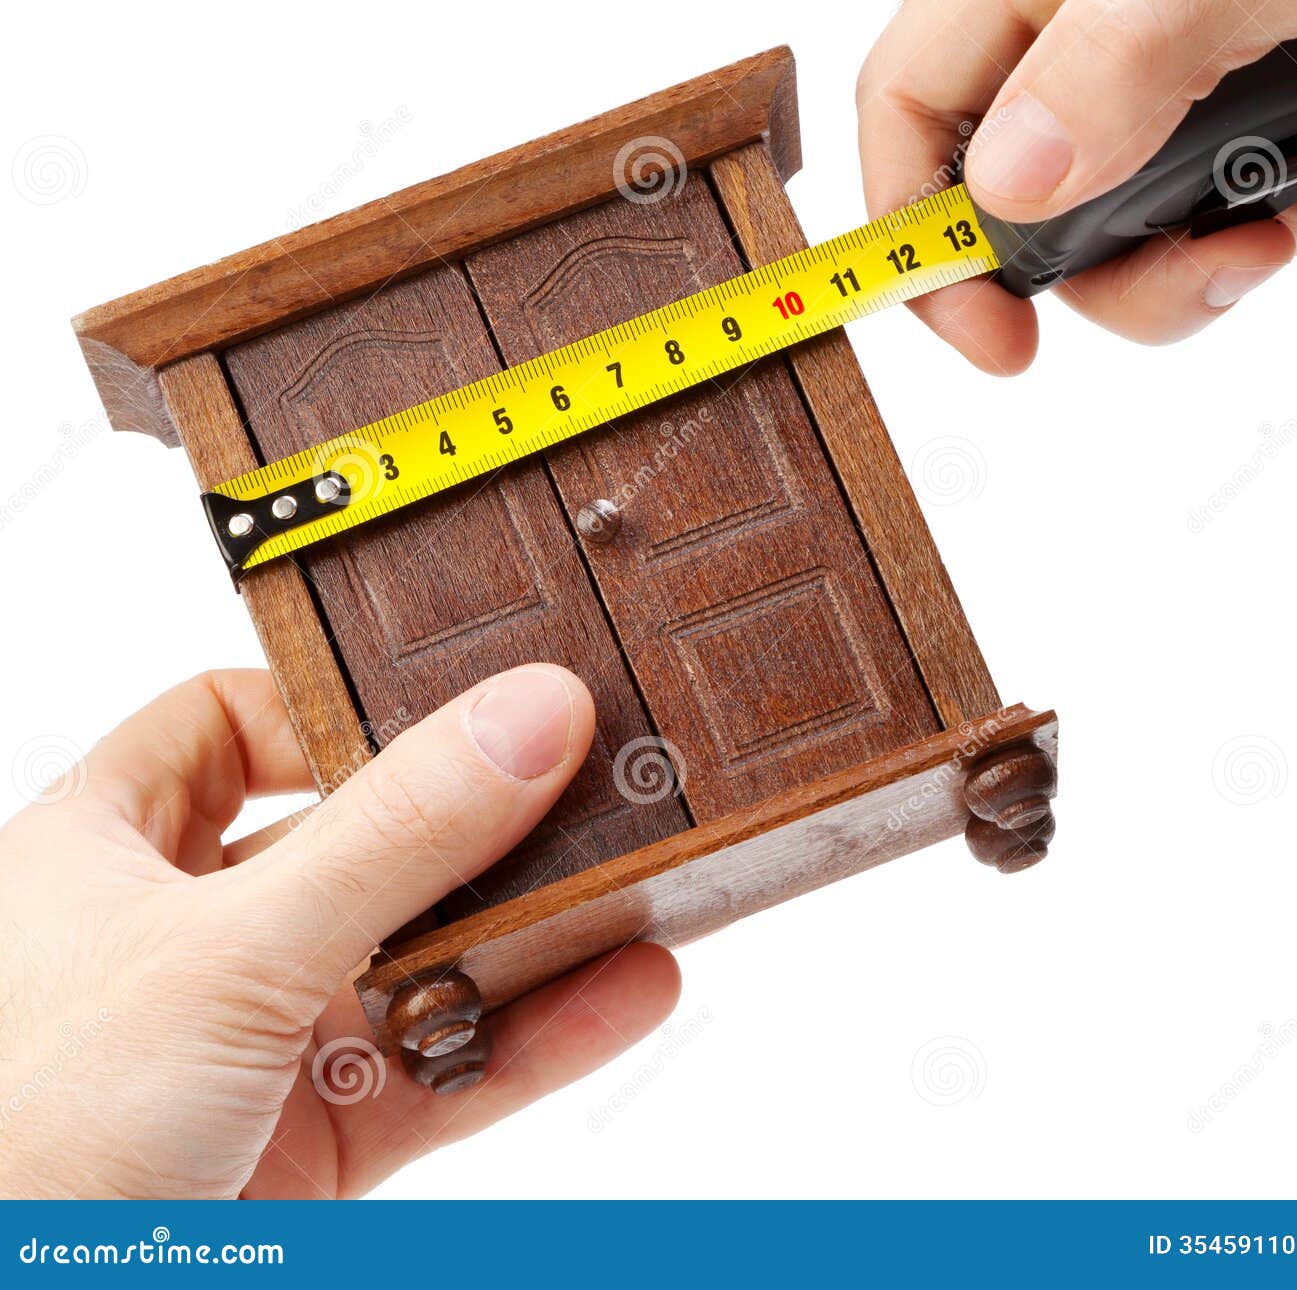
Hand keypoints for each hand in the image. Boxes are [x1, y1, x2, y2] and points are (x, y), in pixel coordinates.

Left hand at [0, 666, 679, 1197]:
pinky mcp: (318, 1137)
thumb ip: (393, 835)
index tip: (445, 703)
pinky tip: (628, 990)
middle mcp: (186, 937)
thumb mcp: (231, 953)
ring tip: (639, 881)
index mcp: (108, 854)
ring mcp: (259, 1040)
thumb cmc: (37, 1139)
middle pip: (357, 842)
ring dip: (532, 930)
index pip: (224, 725)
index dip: (328, 704)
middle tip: (582, 780)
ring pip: (419, 961)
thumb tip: (527, 716)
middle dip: (474, 822)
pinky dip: (540, 1035)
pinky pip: (451, 1068)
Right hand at [859, 1, 1296, 366]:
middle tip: (1254, 261)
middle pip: (1064, 210)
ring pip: (1209, 218)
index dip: (924, 238)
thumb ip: (1110, 71)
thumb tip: (1010, 187)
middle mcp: (1122, 25)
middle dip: (1172, 267)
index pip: (916, 107)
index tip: (1001, 342)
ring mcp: (1225, 58)